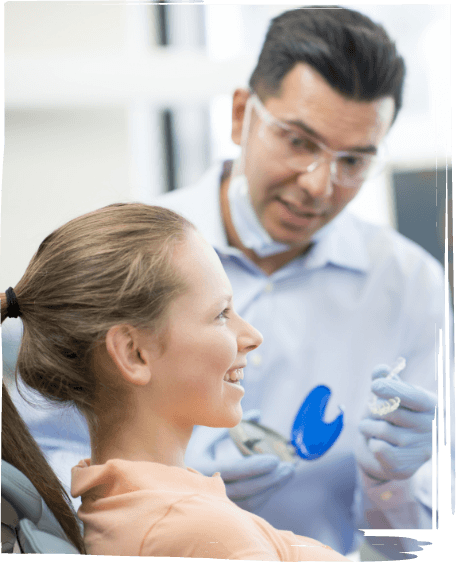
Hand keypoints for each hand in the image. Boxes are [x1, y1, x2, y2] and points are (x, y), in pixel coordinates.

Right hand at [186, 410, 294, 510]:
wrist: (173, 476)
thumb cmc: (193, 447)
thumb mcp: (207, 431)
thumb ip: (231, 423)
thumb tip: (258, 414)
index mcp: (200, 467)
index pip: (232, 470)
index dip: (255, 466)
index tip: (275, 459)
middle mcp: (206, 490)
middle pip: (244, 490)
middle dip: (270, 479)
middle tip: (288, 466)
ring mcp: (216, 503)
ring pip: (249, 502)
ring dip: (272, 488)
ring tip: (288, 471)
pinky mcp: (225, 511)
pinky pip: (249, 507)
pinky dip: (265, 495)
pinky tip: (277, 481)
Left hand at [356, 365, 436, 481]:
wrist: (401, 451)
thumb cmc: (399, 415)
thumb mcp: (397, 395)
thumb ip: (388, 380)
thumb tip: (380, 370)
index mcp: (431, 405)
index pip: (413, 397)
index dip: (392, 389)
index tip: (374, 386)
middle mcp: (431, 428)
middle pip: (389, 411)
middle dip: (373, 408)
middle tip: (374, 412)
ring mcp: (420, 449)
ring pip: (380, 429)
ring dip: (367, 426)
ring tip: (374, 428)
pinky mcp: (406, 467)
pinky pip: (378, 449)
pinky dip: (371, 443)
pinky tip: (377, 443)